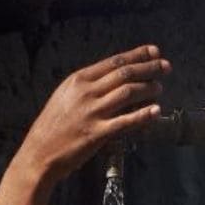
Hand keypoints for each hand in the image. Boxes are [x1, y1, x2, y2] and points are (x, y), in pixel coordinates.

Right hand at [18, 45, 170, 183]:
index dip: (137, 55)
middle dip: (149, 68)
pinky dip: (143, 115)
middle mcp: (86, 92)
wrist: (39, 153)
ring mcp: (92, 113)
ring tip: (160, 87)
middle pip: (124, 74)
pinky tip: (156, 111)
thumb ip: (88, 88)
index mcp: (78, 80)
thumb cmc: (53, 128)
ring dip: (148, 89)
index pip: (114, 62)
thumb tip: (113, 81)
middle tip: (166, 66)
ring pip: (127, 93)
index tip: (154, 51)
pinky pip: (125, 122)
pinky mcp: (96, 134)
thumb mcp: (66, 97)